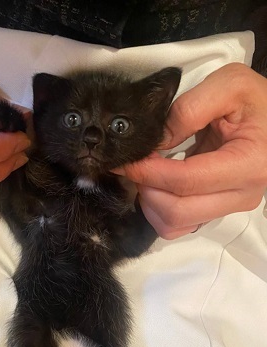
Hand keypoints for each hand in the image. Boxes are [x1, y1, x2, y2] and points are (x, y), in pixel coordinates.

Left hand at [119, 63, 266, 238]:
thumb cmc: (256, 101)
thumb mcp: (229, 85)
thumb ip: (188, 110)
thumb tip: (156, 142)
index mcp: (248, 164)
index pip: (185, 181)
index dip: (147, 172)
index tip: (126, 159)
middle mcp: (242, 195)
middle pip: (176, 211)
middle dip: (146, 189)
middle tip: (135, 166)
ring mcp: (230, 208)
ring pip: (173, 225)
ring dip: (150, 203)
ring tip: (147, 174)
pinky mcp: (217, 213)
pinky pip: (177, 227)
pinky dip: (158, 211)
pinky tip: (157, 186)